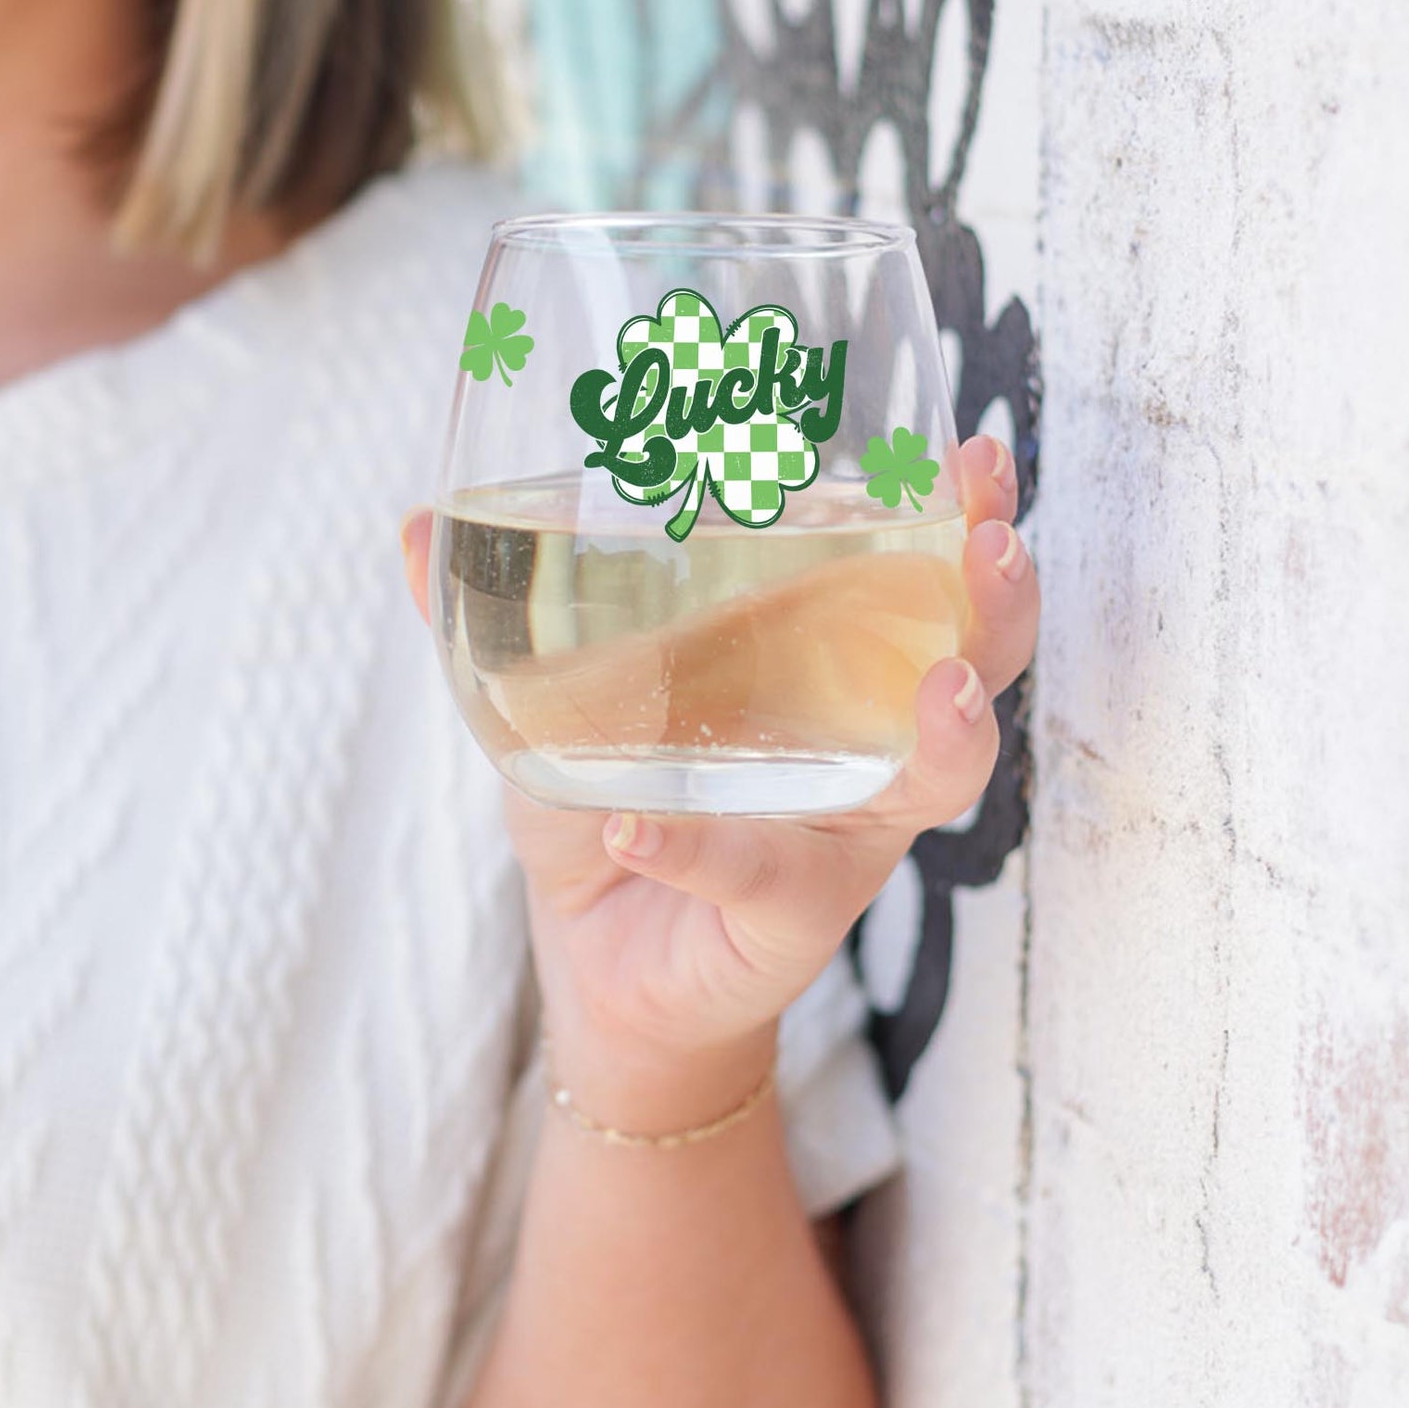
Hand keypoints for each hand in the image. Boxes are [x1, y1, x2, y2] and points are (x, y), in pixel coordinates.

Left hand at [399, 435, 1039, 1130]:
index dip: (965, 516)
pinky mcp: (784, 916)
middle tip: (993, 542)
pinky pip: (754, 876)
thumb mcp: (557, 696)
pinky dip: (691, 848)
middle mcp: (861, 743)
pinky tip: (634, 825)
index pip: (914, 575)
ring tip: (941, 688)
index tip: (981, 451)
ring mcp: (838, 834)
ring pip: (927, 783)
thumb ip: (494, 613)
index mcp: (821, 663)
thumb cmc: (613, 797)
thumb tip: (413, 524)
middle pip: (969, 665)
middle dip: (995, 602)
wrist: (599, 956)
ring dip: (946, 733)